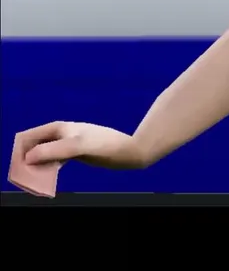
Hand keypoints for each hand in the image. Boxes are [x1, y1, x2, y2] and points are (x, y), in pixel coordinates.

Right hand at [15, 122, 149, 170]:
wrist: (129, 151)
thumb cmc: (105, 146)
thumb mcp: (78, 146)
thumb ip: (54, 150)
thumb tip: (29, 158)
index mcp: (60, 128)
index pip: (31, 136)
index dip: (22, 150)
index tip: (19, 166)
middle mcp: (63, 133)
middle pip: (36, 144)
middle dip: (28, 158)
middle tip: (26, 175)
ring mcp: (70, 142)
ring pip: (46, 152)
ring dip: (38, 164)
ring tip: (35, 178)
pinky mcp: (77, 152)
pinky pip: (56, 158)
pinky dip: (49, 166)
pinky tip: (49, 176)